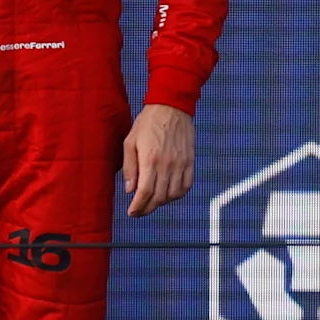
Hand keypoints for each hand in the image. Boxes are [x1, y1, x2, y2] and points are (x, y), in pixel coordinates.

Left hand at [123, 103, 195, 217]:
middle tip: (139, 211)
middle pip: (159, 198)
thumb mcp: (130, 142)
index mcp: (149, 160)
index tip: (132, 212)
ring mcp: (181, 164)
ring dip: (162, 203)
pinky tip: (169, 193)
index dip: (137, 207)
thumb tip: (130, 190)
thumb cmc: (147, 123)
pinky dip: (178, 194)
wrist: (171, 107)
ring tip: (153, 201)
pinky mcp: (190, 161)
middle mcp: (167, 165)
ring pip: (173, 195)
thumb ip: (129, 168)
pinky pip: (187, 185)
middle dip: (147, 209)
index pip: (144, 193)